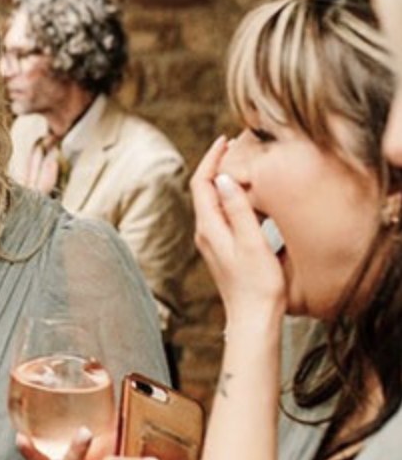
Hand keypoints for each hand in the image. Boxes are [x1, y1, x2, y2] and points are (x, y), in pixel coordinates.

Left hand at [190, 136, 286, 321]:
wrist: (254, 319)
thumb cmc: (257, 285)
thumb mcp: (252, 243)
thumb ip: (238, 210)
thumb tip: (222, 178)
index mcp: (209, 227)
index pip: (201, 183)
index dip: (212, 159)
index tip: (226, 140)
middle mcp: (205, 232)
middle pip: (205, 189)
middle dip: (218, 164)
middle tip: (239, 146)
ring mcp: (212, 241)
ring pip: (214, 201)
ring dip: (226, 181)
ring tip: (247, 164)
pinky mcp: (223, 248)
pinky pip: (224, 214)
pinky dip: (234, 198)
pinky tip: (252, 196)